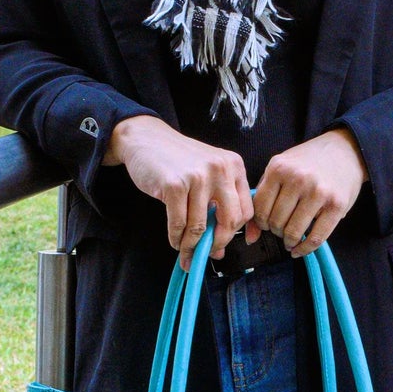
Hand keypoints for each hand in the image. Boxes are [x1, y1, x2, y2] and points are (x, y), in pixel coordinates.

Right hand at [106, 116, 253, 267]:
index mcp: (234, 166)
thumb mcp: (208, 172)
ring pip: (201, 227)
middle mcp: (220, 170)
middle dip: (217, 243)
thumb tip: (219, 248)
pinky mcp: (174, 185)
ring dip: (191, 245)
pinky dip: (176, 238)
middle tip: (206, 252)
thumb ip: (218, 204)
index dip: (237, 234)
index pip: (246, 210)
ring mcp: (198, 177)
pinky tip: (175, 240)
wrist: (145, 138)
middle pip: (230, 221)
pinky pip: (179, 224)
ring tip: (185, 251)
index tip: (227, 245)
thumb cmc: (177, 159)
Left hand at [253, 129, 367, 257]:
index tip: (266, 225)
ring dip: (288, 241)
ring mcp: (319, 192)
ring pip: (293, 231)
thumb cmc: (307, 163)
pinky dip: (305, 249)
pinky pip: (316, 237)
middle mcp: (298, 179)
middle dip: (276, 231)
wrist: (343, 150)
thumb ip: (262, 198)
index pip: (260, 209)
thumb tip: (250, 237)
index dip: (261, 223)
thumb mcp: (280, 170)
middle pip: (276, 222)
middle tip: (281, 230)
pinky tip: (299, 249)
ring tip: (290, 239)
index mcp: (278, 168)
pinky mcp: (336, 205)